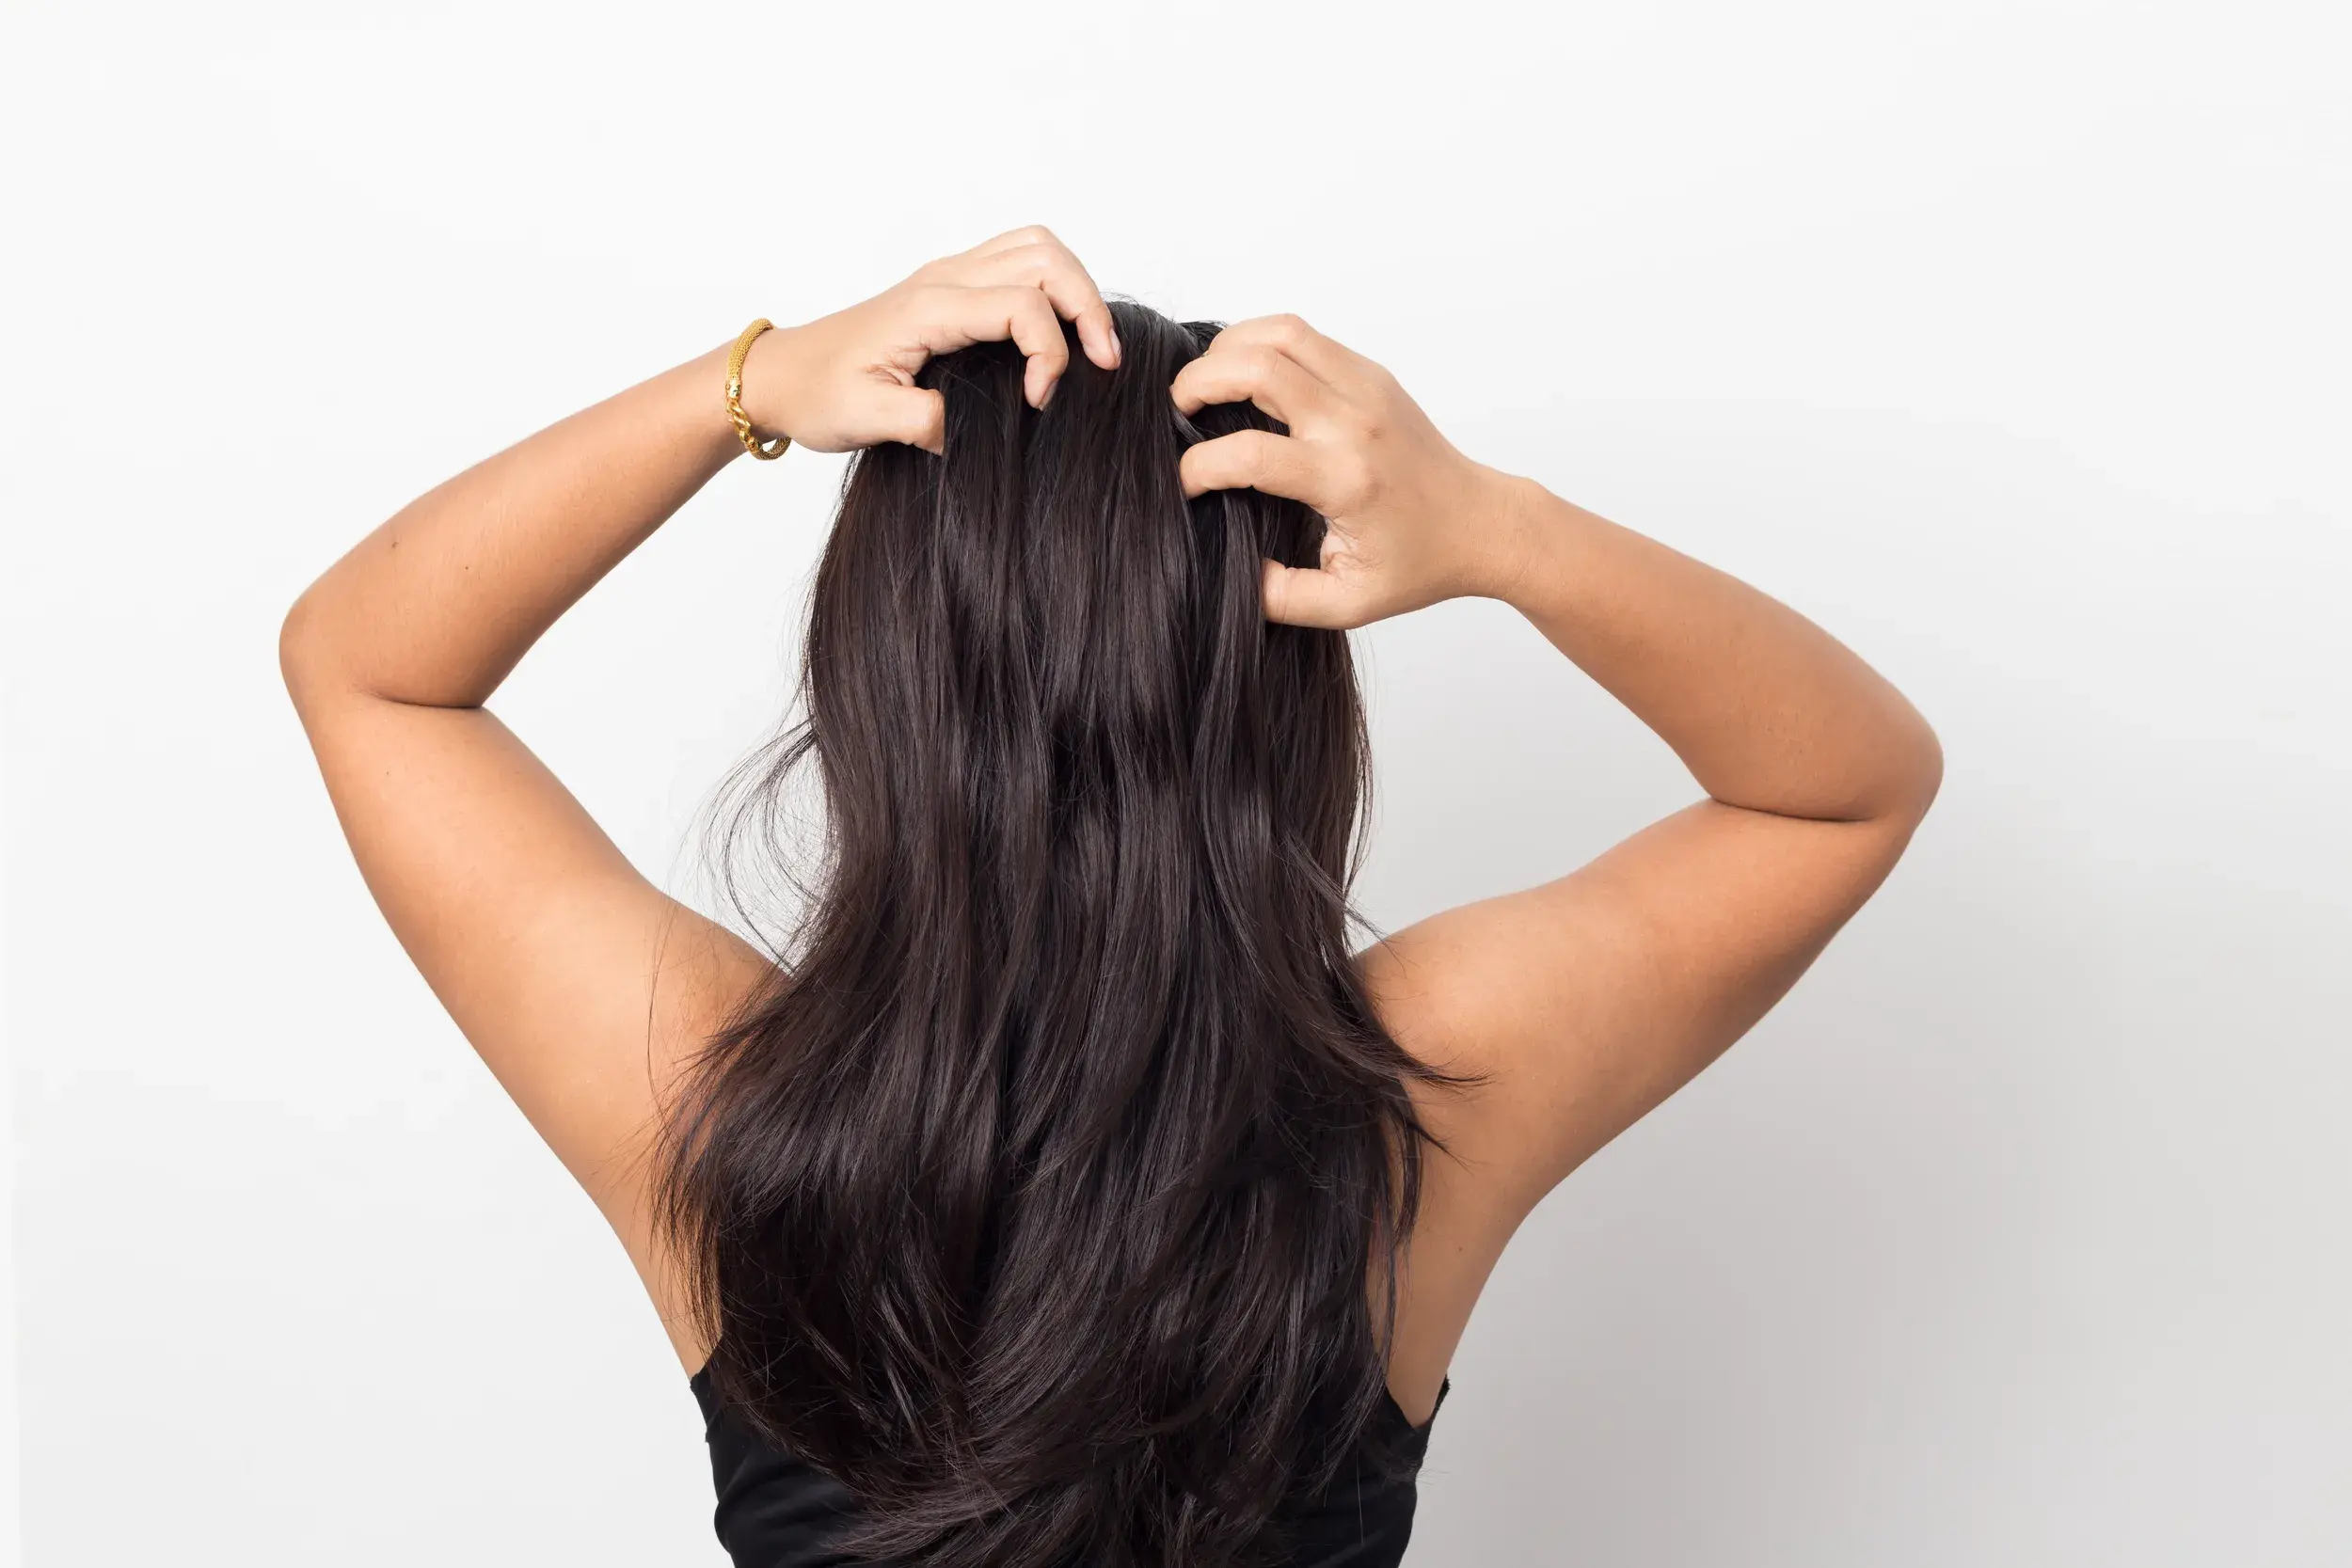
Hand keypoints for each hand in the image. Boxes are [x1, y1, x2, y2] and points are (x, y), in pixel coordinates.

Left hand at [737, 225, 1120, 454]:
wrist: (780, 376)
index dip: (1050, 355)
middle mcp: (945, 279)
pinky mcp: (950, 288)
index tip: (1038, 404)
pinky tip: (1054, 335)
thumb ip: (928, 423)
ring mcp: (948, 276)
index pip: (1023, 306)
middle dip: (1087, 307)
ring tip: (1089, 344)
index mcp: (930, 307)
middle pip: (1046, 257)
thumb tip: (979, 430)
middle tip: (1102, 362)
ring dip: (1075, 289)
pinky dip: (1053, 288)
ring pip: (1037, 248)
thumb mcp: (868, 419)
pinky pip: (1018, 261)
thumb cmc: (817, 392)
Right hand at [1171, 315, 1528, 628]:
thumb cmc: (1417, 563)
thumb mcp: (1347, 603)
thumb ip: (1281, 597)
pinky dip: (1261, 343)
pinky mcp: (1371, 373)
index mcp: (1345, 480)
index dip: (1199, 467)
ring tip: (1207, 385)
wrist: (1480, 523)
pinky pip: (1303, 336)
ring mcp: (1366, 388)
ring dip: (1229, 348)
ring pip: (1280, 333)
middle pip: (1258, 366)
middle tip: (1178, 410)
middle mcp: (1355, 424)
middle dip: (1199, 382)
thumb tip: (1232, 572)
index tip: (1185, 485)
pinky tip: (1243, 376)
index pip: (1250, 454)